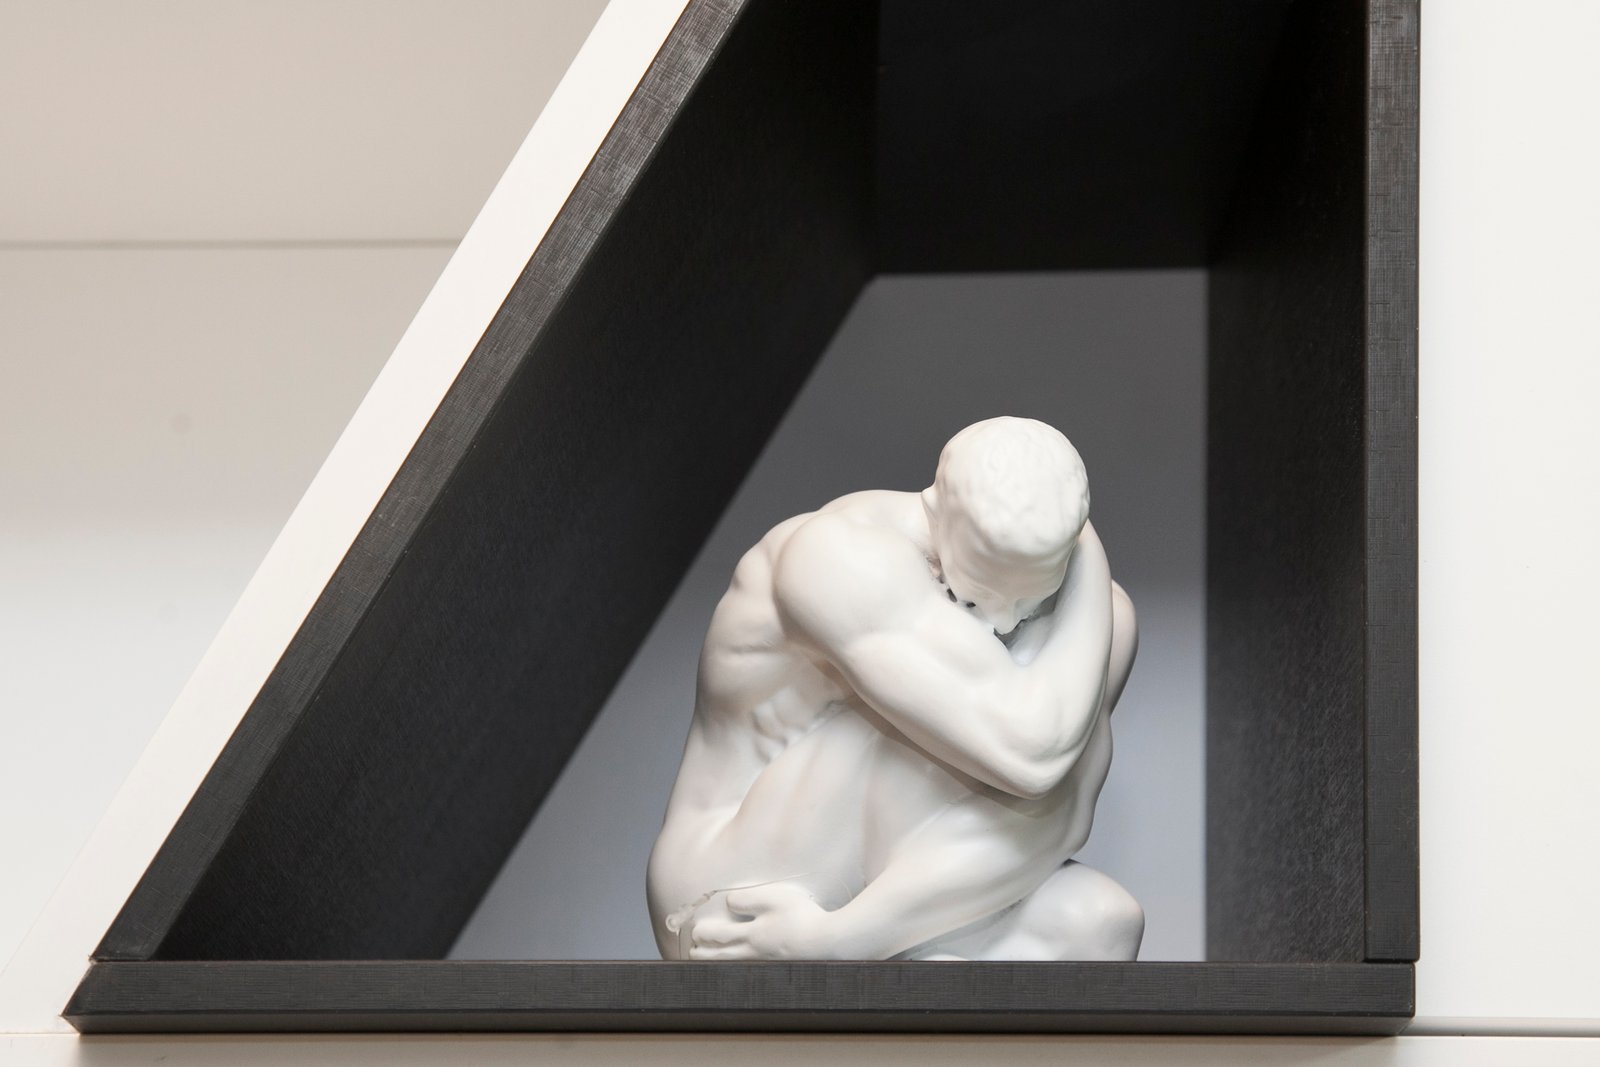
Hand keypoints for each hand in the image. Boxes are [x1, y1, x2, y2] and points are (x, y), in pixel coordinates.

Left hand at [687, 882, 836, 959]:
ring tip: (709, 963)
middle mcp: (755, 954)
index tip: (696, 932)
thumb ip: (748, 900)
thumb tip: (728, 903)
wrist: (829, 943)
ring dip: (718, 964)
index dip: (704, 933)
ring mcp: (767, 964)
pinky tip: (739, 971)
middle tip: (694, 952)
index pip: (719, 936)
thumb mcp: (774, 898)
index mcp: (751, 935)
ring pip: (734, 967)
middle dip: (704, 954)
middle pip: (722, 957)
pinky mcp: (779, 969)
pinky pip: (750, 973)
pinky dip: (737, 972)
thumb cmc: (803, 917)